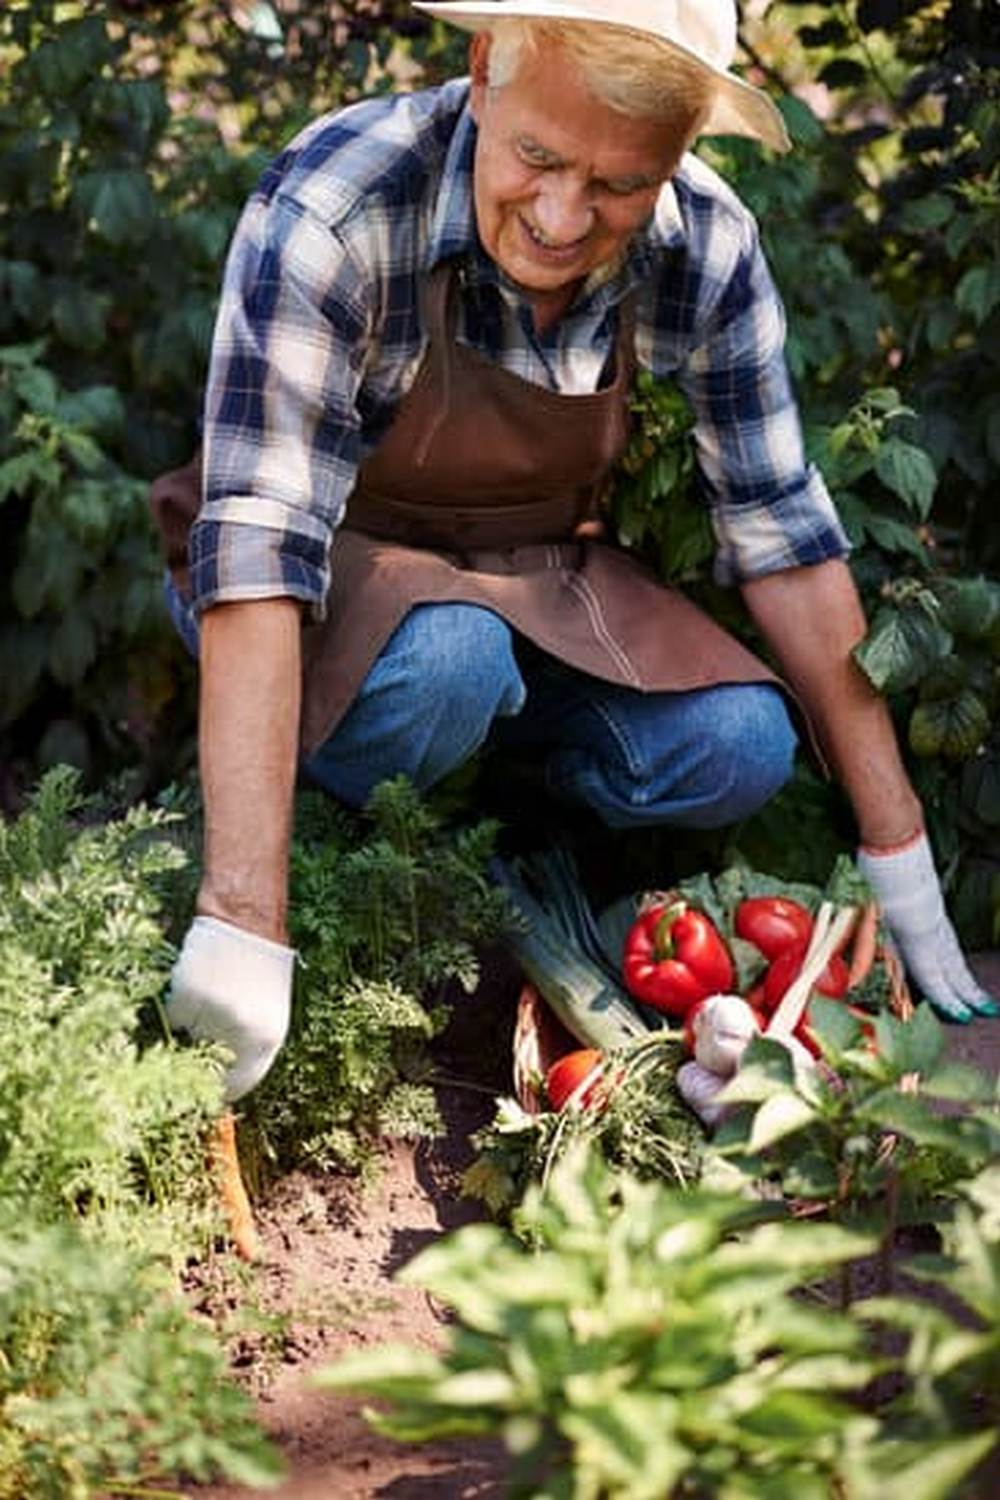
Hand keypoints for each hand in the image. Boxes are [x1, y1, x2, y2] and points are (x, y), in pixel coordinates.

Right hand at [167, 916, 294, 1100]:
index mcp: (269, 1039)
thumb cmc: (263, 962)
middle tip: (206, 1029)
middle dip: (203, 1053)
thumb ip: (252, 1044)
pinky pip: (175, 1015)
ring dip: (193, 1022)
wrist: (247, 919)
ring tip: (212, 992)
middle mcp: (242, 1032)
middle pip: (208, 1062)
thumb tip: (224, 1079)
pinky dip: (179, 1003)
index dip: (222, 1091)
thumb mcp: (271, 1009)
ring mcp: (214, 1014)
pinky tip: (198, 981)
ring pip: (188, 1035)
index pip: (241, 1084)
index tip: (209, 1092)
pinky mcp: (189, 996)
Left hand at [857, 832, 998, 1022]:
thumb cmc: (877, 873)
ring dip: (964, 977)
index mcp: (913, 933)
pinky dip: (954, 957)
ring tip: (977, 996)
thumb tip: (851, 981)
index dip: (944, 996)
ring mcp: (934, 916)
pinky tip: (954, 961)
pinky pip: (948, 939)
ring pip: (953, 953)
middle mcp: (929, 928)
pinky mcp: (933, 906)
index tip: (959, 1014)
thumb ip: (859, 950)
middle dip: (965, 992)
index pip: (931, 973)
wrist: (896, 836)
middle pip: (951, 966)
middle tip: (983, 1011)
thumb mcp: (860, 913)